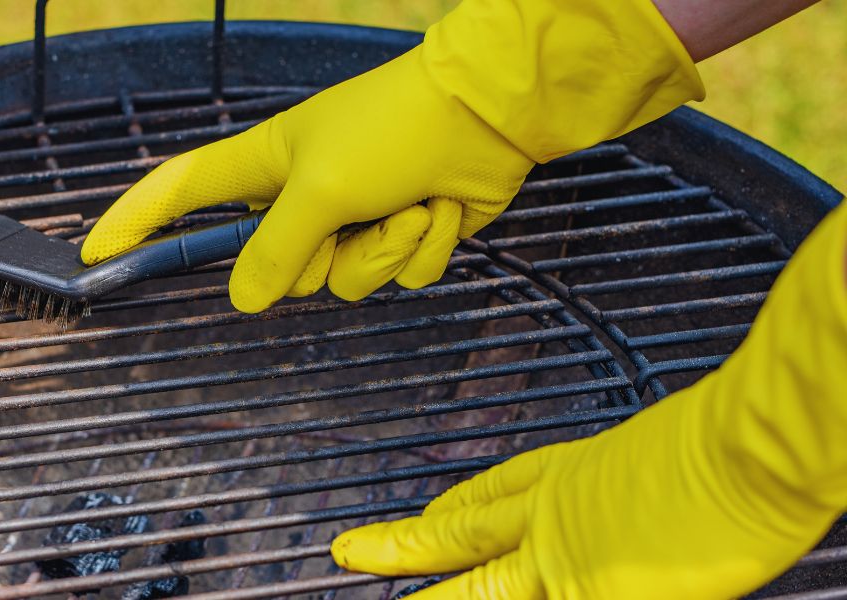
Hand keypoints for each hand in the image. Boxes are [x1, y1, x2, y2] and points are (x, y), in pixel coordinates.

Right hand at [81, 0, 702, 312]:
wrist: (491, 114)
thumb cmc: (395, 127)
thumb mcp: (322, 188)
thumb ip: (275, 250)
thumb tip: (244, 299)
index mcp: (266, 166)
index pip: (181, 194)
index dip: (136, 222)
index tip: (97, 254)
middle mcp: (302, 196)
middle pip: (281, 270)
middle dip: (328, 254)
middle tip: (357, 214)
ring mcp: (353, 218)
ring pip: (346, 282)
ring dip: (386, 250)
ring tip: (414, 203)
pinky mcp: (398, 233)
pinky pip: (397, 276)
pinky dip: (423, 249)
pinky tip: (442, 208)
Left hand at [330, 203, 846, 597]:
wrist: (752, 447)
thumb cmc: (730, 442)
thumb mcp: (661, 460)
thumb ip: (627, 492)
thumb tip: (630, 510)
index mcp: (572, 473)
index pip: (493, 493)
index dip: (452, 508)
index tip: (426, 512)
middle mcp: (554, 514)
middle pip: (459, 533)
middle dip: (400, 544)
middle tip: (349, 550)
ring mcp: (565, 560)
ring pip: (474, 587)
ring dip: (426, 598)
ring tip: (375, 593)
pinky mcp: (588, 594)